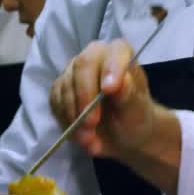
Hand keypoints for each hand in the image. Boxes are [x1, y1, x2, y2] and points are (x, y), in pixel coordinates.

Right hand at [49, 39, 160, 160]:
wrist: (123, 134)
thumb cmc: (134, 116)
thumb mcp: (137, 109)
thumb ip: (129, 94)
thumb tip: (122, 81)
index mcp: (119, 53)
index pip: (113, 53)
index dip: (110, 69)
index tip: (109, 90)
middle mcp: (94, 56)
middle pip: (81, 66)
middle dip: (85, 97)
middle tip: (92, 124)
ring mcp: (74, 72)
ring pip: (65, 87)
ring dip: (74, 117)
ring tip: (91, 141)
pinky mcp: (61, 90)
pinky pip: (56, 102)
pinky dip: (66, 122)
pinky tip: (82, 137)